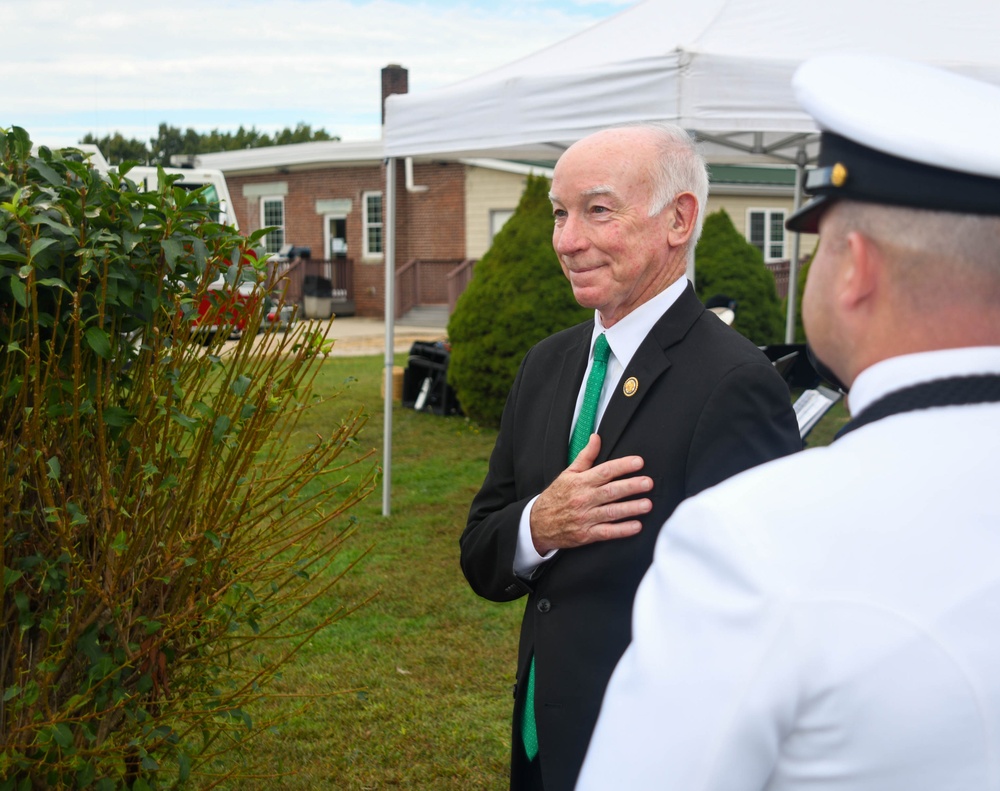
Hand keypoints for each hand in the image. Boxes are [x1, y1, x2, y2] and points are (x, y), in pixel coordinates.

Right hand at [529, 434, 652, 553]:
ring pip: (611, 512)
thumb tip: (596, 438)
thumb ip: (585, 456)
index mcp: (580, 482)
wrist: (537, 523)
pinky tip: (636, 526)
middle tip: (648, 483)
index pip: (604, 471)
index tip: (638, 462)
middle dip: (631, 487)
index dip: (622, 466)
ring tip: (647, 504)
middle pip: (610, 491)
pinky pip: (607, 532)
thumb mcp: (568, 473)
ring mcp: (585, 518)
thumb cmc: (556, 496)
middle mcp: (583, 499)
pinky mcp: (586, 535)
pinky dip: (622, 530)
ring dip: (631, 508)